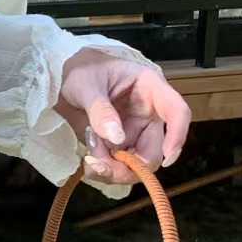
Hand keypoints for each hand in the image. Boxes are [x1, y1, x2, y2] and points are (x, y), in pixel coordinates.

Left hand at [56, 48, 191, 187]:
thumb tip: (117, 138)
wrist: (64, 81)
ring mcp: (135, 132)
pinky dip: (104, 170)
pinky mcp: (120, 145)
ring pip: (137, 165)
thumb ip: (100, 109)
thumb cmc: (82, 71)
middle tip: (100, 168)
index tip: (167, 158)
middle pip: (154, 151)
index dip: (178, 135)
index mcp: (150, 89)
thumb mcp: (86, 85)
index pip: (177, 112)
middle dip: (130, 167)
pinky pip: (119, 167)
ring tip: (89, 157)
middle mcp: (148, 114)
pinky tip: (89, 159)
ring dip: (113, 170)